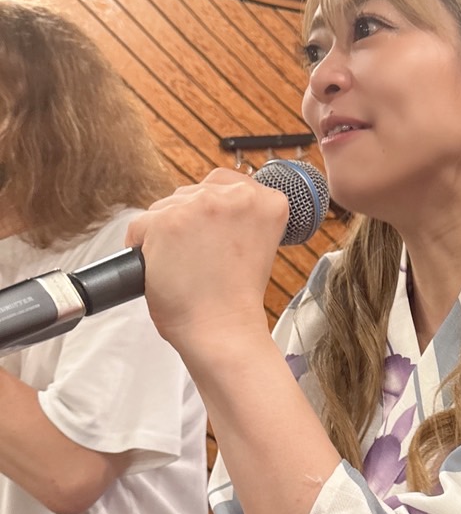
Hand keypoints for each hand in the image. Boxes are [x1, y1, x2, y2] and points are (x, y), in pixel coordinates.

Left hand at [125, 170, 289, 357]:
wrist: (223, 330)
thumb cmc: (236, 299)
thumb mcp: (256, 244)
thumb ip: (239, 216)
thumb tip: (204, 202)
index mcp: (268, 202)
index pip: (227, 183)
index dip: (214, 211)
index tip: (215, 235)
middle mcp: (236, 196)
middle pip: (192, 193)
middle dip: (187, 221)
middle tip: (199, 259)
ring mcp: (200, 206)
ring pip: (165, 208)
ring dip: (165, 234)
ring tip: (184, 267)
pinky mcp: (167, 221)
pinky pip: (140, 227)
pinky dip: (142, 248)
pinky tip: (163, 269)